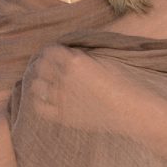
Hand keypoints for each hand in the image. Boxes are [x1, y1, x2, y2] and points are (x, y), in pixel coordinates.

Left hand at [27, 44, 150, 135]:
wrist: (130, 110)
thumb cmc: (122, 83)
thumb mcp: (102, 60)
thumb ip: (82, 57)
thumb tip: (70, 55)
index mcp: (74, 60)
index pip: (50, 50)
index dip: (51, 51)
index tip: (55, 54)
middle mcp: (64, 77)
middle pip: (41, 66)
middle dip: (45, 65)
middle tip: (51, 68)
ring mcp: (61, 98)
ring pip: (36, 85)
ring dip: (41, 81)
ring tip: (48, 83)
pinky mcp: (62, 115)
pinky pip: (40, 106)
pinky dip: (41, 100)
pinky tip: (47, 99)